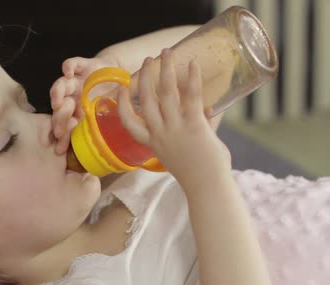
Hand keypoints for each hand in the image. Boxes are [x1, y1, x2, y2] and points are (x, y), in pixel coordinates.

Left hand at [50, 55, 117, 153]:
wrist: (120, 76)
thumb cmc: (117, 102)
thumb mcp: (115, 121)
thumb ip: (111, 135)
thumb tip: (118, 162)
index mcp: (79, 113)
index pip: (67, 126)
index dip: (63, 137)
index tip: (61, 147)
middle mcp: (73, 98)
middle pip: (60, 108)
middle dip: (58, 118)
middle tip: (59, 129)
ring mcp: (76, 82)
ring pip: (60, 86)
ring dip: (57, 94)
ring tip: (58, 101)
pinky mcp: (81, 65)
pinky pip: (71, 64)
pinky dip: (68, 67)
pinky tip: (68, 72)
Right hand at [117, 48, 230, 188]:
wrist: (208, 187)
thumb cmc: (199, 174)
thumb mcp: (186, 152)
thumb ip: (194, 128)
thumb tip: (209, 109)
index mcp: (153, 143)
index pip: (129, 123)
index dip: (122, 104)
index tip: (120, 90)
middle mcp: (160, 134)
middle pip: (146, 100)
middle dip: (145, 77)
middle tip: (148, 60)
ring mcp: (176, 129)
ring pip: (165, 93)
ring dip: (165, 69)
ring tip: (167, 53)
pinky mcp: (194, 126)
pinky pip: (191, 96)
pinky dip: (192, 78)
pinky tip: (193, 63)